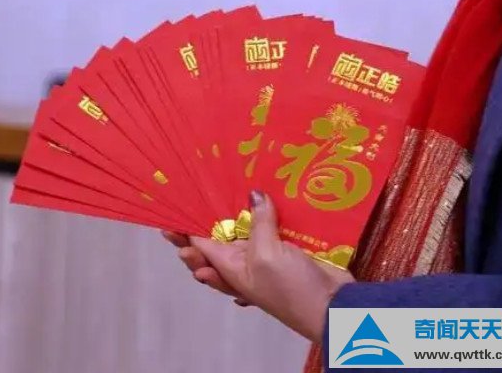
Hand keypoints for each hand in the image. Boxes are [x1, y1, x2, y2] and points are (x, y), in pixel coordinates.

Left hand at [164, 191, 354, 341]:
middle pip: (214, 246)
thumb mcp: (267, 254)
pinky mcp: (285, 254)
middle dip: (197, 233)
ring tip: (212, 214)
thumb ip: (258, 223)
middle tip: (182, 214)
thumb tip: (253, 194)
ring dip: (228, 227)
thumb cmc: (290, 286)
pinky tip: (257, 216)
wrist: (332, 307)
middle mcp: (242, 265)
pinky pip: (267, 237)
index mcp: (230, 267)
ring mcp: (263, 260)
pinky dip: (260, 227)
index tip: (169, 214)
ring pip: (240, 240)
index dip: (183, 231)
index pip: (199, 246)